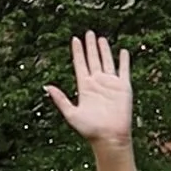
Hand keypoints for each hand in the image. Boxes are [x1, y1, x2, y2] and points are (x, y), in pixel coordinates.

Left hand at [45, 32, 132, 148]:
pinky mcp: (123, 88)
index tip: (75, 39)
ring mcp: (111, 84)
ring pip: (107, 61)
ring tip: (101, 38)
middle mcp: (97, 83)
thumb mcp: (71, 114)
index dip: (77, 52)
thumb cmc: (90, 130)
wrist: (110, 137)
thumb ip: (60, 99)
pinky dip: (124, 61)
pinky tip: (123, 51)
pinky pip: (124, 70)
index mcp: (85, 87)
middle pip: (92, 59)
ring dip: (104, 50)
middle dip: (90, 46)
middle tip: (88, 32)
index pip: (80, 64)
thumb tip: (46, 86)